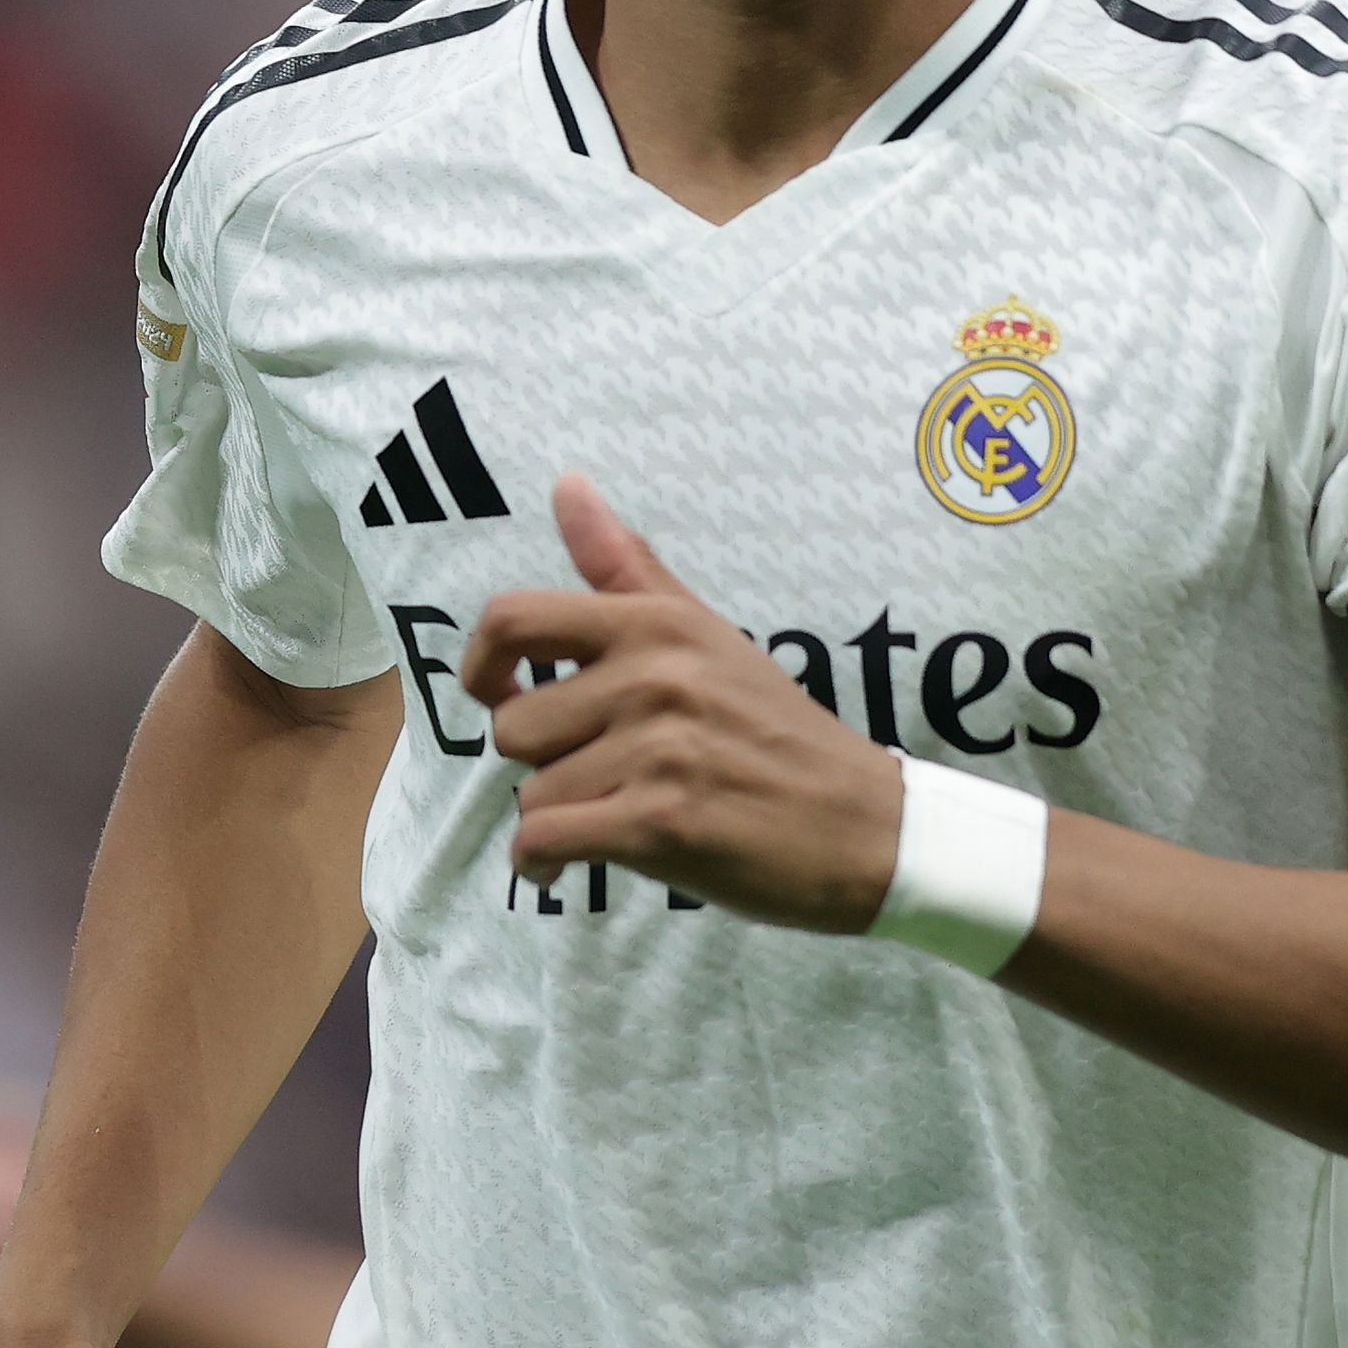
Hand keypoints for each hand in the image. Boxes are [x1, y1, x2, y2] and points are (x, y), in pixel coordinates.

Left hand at [460, 475, 908, 930]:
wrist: (866, 826)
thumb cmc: (777, 732)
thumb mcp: (708, 635)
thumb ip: (627, 568)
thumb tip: (565, 483)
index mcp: (656, 626)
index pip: (513, 618)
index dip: (481, 664)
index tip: (503, 693)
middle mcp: (653, 678)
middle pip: (513, 726)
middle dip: (541, 762)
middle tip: (598, 772)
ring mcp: (657, 751)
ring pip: (531, 794)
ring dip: (560, 818)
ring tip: (615, 815)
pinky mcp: (661, 824)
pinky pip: (544, 843)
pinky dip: (542, 864)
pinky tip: (569, 863)